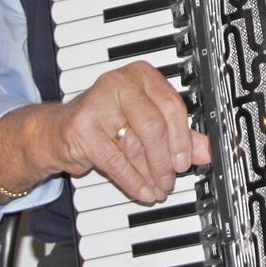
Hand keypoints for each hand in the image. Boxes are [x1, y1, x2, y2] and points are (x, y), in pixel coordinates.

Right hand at [0, 61, 210, 203]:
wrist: (58, 131)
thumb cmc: (106, 122)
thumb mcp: (144, 125)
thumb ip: (177, 135)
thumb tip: (207, 150)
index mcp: (141, 75)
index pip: (172, 105)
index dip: (183, 137)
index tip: (187, 160)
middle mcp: (120, 82)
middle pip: (156, 124)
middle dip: (167, 158)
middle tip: (171, 177)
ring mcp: (98, 103)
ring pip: (137, 143)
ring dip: (152, 173)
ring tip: (159, 187)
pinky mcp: (82, 128)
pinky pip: (116, 160)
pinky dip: (134, 181)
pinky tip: (143, 191)